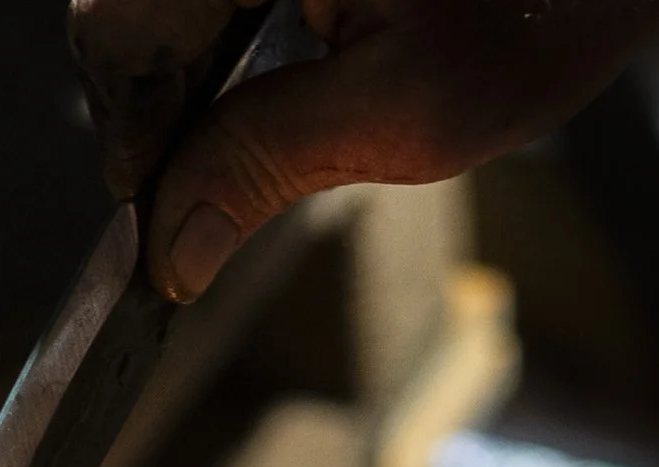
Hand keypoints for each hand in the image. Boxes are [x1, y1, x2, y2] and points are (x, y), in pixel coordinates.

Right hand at [70, 0, 658, 299]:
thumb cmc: (542, 9)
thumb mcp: (407, 112)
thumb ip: (266, 168)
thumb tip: (175, 249)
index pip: (115, 33)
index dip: (129, 134)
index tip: (157, 217)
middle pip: (121, 9)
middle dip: (151, 100)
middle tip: (192, 188)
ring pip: (155, 0)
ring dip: (180, 67)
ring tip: (228, 138)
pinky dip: (213, 31)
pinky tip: (261, 71)